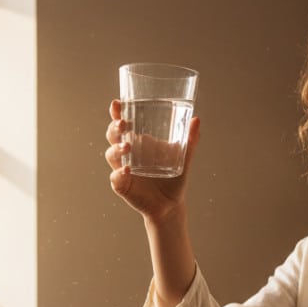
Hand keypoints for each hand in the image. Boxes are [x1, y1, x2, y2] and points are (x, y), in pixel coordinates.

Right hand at [104, 99, 200, 221]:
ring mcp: (122, 168)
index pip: (123, 123)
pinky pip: (116, 177)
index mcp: (138, 141)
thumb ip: (190, 139)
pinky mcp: (122, 185)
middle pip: (112, 136)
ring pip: (111, 155)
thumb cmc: (174, 176)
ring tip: (127, 147)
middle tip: (123, 124)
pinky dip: (119, 173)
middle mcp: (127, 153)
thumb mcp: (184, 156)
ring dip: (116, 149)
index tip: (117, 103)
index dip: (117, 113)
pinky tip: (127, 170)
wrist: (172, 203)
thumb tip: (196, 119)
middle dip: (114, 128)